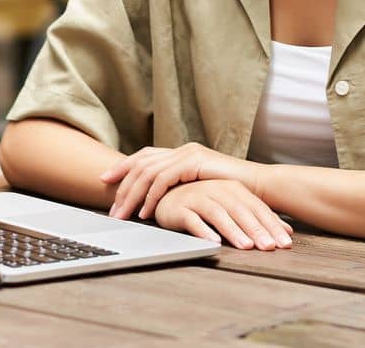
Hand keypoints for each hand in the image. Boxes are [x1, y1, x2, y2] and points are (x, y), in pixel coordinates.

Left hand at [101, 142, 262, 220]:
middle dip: (122, 185)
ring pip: (148, 172)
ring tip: (124, 215)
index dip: (123, 166)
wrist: (259, 188)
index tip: (105, 180)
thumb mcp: (201, 189)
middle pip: (141, 163)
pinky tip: (146, 212)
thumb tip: (159, 201)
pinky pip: (164, 179)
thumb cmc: (232, 193)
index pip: (145, 156)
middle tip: (111, 208)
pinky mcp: (194, 162)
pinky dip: (152, 196)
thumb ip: (182, 189)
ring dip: (133, 195)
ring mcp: (187, 154)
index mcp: (181, 154)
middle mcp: (181, 150)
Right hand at [149, 179, 291, 249]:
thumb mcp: (232, 207)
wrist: (166, 195)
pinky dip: (203, 230)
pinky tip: (213, 242)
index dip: (271, 225)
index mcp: (232, 188)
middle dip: (256, 229)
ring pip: (218, 214)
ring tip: (245, 247)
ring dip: (233, 231)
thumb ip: (257, 217)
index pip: (256, 207)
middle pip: (239, 210)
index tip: (284, 243)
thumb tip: (286, 231)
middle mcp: (216, 189)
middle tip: (269, 247)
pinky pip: (192, 219)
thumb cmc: (203, 203)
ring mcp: (196, 197)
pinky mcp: (179, 208)